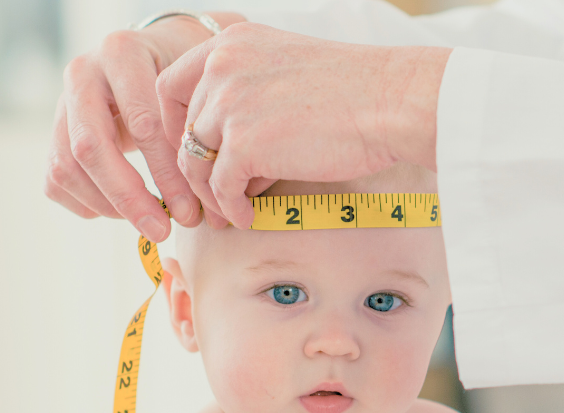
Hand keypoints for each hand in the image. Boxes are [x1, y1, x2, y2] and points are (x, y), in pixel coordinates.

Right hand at [44, 12, 243, 240]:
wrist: (155, 57)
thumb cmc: (185, 80)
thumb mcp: (196, 87)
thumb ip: (197, 130)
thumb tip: (210, 200)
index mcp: (122, 53)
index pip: (142, 124)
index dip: (167, 174)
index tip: (191, 213)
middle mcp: (83, 73)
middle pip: (90, 147)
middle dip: (129, 198)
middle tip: (162, 232)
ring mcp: (61, 102)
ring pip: (67, 167)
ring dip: (109, 206)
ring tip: (149, 223)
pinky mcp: (53, 131)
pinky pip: (56, 179)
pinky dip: (89, 205)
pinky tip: (124, 211)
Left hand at [155, 23, 448, 229]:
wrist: (391, 102)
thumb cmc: (359, 92)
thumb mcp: (291, 73)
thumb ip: (254, 102)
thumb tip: (236, 159)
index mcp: (231, 44)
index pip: (172, 86)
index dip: (177, 127)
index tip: (195, 153)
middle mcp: (221, 67)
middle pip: (182, 130)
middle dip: (193, 169)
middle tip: (209, 196)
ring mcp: (229, 105)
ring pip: (195, 162)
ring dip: (211, 194)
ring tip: (231, 212)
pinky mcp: (243, 145)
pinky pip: (221, 187)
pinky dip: (232, 208)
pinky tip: (248, 217)